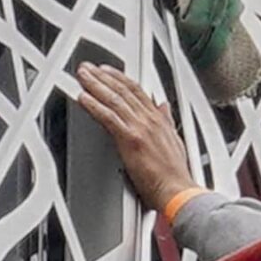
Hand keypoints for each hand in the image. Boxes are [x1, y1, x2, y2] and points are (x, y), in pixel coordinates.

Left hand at [76, 63, 198, 214]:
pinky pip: (108, 118)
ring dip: (95, 85)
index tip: (107, 72)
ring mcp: (140, 128)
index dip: (120, 78)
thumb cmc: (175, 176)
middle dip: (103, 76)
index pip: (137, 91)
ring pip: (114, 99)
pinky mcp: (130, 139)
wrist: (178, 191)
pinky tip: (83, 98)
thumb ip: (167, 122)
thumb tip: (164, 108)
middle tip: (87, 69)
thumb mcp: (175, 142)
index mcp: (159, 120)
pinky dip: (94, 106)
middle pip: (123, 90)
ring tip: (82, 77)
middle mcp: (149, 119)